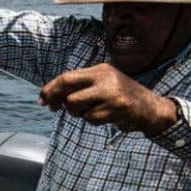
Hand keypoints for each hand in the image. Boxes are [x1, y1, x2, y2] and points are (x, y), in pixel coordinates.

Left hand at [38, 64, 178, 135]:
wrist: (149, 108)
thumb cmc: (119, 97)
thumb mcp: (102, 84)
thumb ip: (80, 87)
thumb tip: (50, 97)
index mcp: (100, 70)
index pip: (67, 77)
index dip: (50, 88)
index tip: (41, 99)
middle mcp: (105, 79)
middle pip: (68, 90)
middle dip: (56, 100)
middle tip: (53, 108)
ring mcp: (111, 94)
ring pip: (76, 106)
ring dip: (77, 113)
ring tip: (90, 111)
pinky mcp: (116, 110)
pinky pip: (90, 119)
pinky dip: (92, 120)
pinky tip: (105, 116)